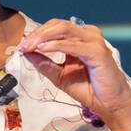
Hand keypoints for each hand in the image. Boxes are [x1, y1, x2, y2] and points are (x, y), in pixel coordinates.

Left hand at [15, 19, 130, 121]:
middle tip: (24, 45)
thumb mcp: (59, 75)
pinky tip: (43, 49)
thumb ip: (44, 63)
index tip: (22, 45)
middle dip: (38, 34)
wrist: (109, 104)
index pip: (56, 27)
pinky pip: (73, 45)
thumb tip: (26, 51)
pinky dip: (56, 46)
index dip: (38, 33)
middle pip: (59, 25)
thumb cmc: (89, 90)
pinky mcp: (98, 52)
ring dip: (44, 37)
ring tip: (30, 46)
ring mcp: (94, 42)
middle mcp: (88, 36)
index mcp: (80, 39)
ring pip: (65, 30)